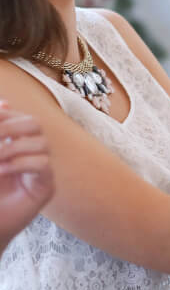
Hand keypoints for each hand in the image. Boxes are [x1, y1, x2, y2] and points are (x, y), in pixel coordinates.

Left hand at [0, 103, 54, 251]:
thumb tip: (3, 102)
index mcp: (16, 142)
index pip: (20, 117)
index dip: (6, 114)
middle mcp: (32, 153)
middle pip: (35, 124)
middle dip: (11, 125)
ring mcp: (41, 170)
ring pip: (42, 143)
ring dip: (14, 147)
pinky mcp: (46, 187)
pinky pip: (43, 165)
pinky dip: (21, 164)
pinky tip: (3, 171)